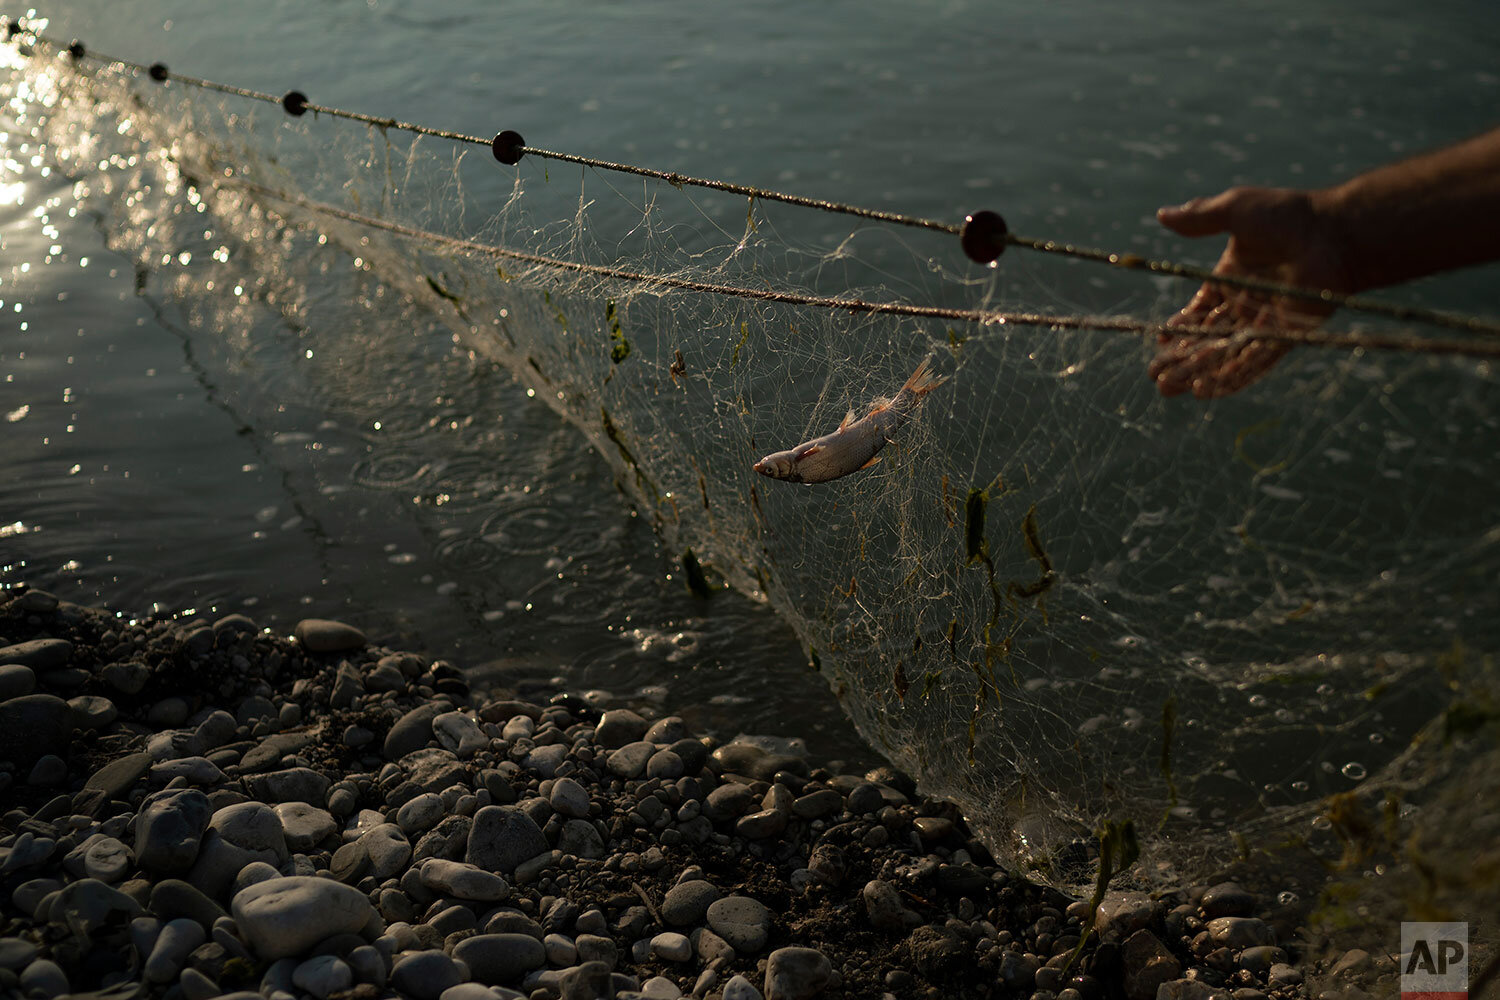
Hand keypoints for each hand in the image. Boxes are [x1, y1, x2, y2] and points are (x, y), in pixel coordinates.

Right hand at [1151, 186, 1350, 398]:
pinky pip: (1252, 364)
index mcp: (1231, 277)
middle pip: (1205, 338)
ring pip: (1223, 355)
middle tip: (1155, 376)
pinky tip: (1204, 391)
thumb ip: (1199, 217)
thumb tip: (1161, 214)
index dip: (1178, 328)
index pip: (1198, 310)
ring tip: (1168, 390)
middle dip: (1179, 359)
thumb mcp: (1236, 209)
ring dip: (1196, 374)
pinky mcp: (1284, 338)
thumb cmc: (1289, 216)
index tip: (1158, 343)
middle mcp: (1246, 304)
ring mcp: (1264, 323)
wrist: (1336, 233)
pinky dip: (1228, 379)